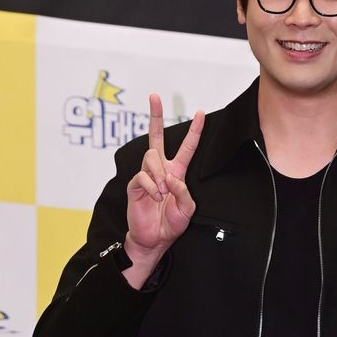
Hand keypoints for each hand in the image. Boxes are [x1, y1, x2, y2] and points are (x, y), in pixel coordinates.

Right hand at [123, 94, 204, 286]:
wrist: (153, 239)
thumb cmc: (170, 224)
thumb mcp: (187, 209)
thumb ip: (183, 192)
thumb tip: (171, 179)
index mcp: (176, 172)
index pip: (186, 147)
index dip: (194, 131)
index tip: (200, 112)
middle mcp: (160, 169)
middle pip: (157, 136)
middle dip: (155, 116)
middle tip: (154, 96)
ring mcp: (146, 175)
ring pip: (151, 157)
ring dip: (159, 174)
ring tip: (163, 192)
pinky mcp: (135, 184)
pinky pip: (143, 176)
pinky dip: (152, 187)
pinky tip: (155, 197)